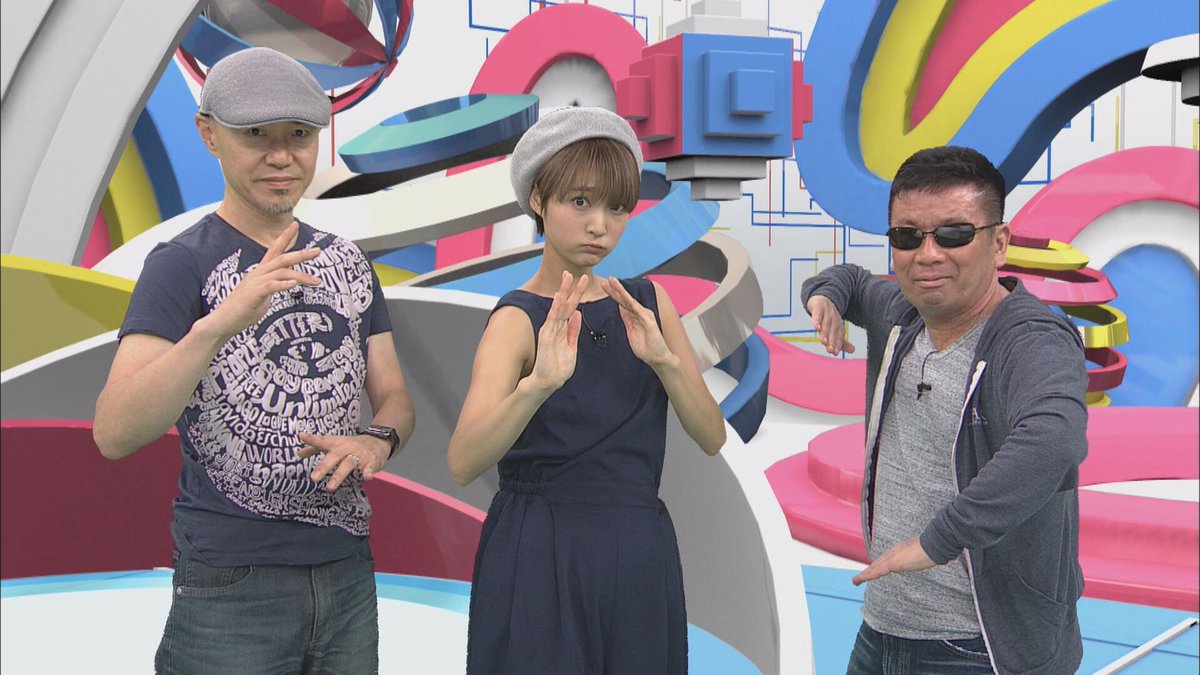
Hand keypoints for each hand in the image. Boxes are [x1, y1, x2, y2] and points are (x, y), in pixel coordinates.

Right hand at [206, 222, 321, 338]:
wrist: (222, 322)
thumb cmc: (242, 310)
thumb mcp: (262, 294)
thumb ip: (273, 285)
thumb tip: (287, 282)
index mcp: (259, 272)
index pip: (274, 250)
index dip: (284, 237)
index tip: (295, 224)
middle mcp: (257, 273)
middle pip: (281, 258)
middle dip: (300, 254)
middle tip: (318, 251)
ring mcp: (254, 283)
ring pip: (280, 272)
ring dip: (300, 276)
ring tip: (316, 281)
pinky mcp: (252, 294)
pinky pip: (270, 286)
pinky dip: (283, 284)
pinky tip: (293, 284)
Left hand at [297, 432, 388, 490]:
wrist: (378, 441)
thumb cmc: (351, 445)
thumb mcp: (335, 444)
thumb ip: (316, 448)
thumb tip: (299, 454)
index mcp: (337, 443)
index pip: (323, 440)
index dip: (313, 439)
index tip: (302, 436)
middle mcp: (347, 448)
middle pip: (335, 456)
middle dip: (324, 466)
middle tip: (314, 478)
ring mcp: (359, 455)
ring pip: (348, 464)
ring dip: (339, 475)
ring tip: (330, 487)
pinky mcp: (372, 462)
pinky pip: (370, 468)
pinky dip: (368, 472)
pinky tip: (366, 477)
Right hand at [528, 271, 587, 391]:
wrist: (548, 381)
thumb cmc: (558, 367)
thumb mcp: (571, 346)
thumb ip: (573, 330)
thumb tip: (577, 314)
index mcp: (562, 329)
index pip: (571, 308)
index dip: (576, 295)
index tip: (582, 282)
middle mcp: (555, 326)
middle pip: (565, 303)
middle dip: (571, 288)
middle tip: (575, 273)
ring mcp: (550, 329)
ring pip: (559, 307)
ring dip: (564, 291)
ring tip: (568, 277)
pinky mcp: (546, 335)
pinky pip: (553, 319)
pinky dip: (556, 306)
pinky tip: (559, 296)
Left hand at [601, 277, 675, 368]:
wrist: (657, 358)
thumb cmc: (645, 347)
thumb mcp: (631, 331)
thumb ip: (627, 318)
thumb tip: (621, 307)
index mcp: (635, 316)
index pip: (622, 303)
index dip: (614, 294)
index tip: (604, 286)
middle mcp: (640, 313)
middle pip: (625, 299)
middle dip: (616, 289)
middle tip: (607, 279)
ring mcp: (645, 316)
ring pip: (631, 301)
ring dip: (622, 292)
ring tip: (614, 283)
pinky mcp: (649, 322)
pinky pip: (638, 311)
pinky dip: (631, 303)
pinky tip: (625, 297)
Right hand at [807, 294, 855, 354]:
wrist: (821, 298)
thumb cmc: (828, 317)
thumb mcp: (834, 328)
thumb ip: (841, 341)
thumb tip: (853, 350)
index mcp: (838, 325)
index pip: (838, 336)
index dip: (836, 344)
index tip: (835, 353)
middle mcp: (834, 319)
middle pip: (833, 330)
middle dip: (832, 340)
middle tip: (830, 350)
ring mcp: (827, 312)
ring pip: (826, 323)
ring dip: (825, 333)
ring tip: (823, 342)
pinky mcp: (818, 306)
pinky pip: (818, 314)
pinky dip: (817, 320)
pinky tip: (816, 327)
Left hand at [852, 537, 935, 585]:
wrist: (936, 542)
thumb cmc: (937, 547)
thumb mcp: (930, 554)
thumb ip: (929, 556)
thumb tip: (940, 559)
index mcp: (902, 549)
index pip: (887, 558)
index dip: (879, 564)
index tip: (873, 569)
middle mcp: (895, 551)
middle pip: (878, 562)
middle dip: (869, 570)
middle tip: (860, 578)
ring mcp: (894, 556)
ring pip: (875, 567)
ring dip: (865, 574)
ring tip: (856, 581)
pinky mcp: (893, 562)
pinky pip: (878, 570)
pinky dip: (868, 575)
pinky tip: (861, 579)